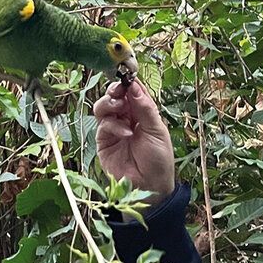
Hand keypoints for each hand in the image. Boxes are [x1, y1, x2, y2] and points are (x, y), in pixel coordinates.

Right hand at [94, 80, 174, 205]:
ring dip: (110, 104)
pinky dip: (113, 125)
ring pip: (103, 107)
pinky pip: (103, 125)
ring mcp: (113, 129)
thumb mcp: (157, 131)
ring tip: (120, 108)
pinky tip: (126, 133)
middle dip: (115, 90)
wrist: (151, 186)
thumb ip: (145, 109)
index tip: (127, 77)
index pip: (132, 92)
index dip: (129, 83)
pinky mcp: (104, 141)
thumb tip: (134, 86)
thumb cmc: (159, 159)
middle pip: (114, 96)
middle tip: (119, 90)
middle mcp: (126, 118)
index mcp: (142, 113)